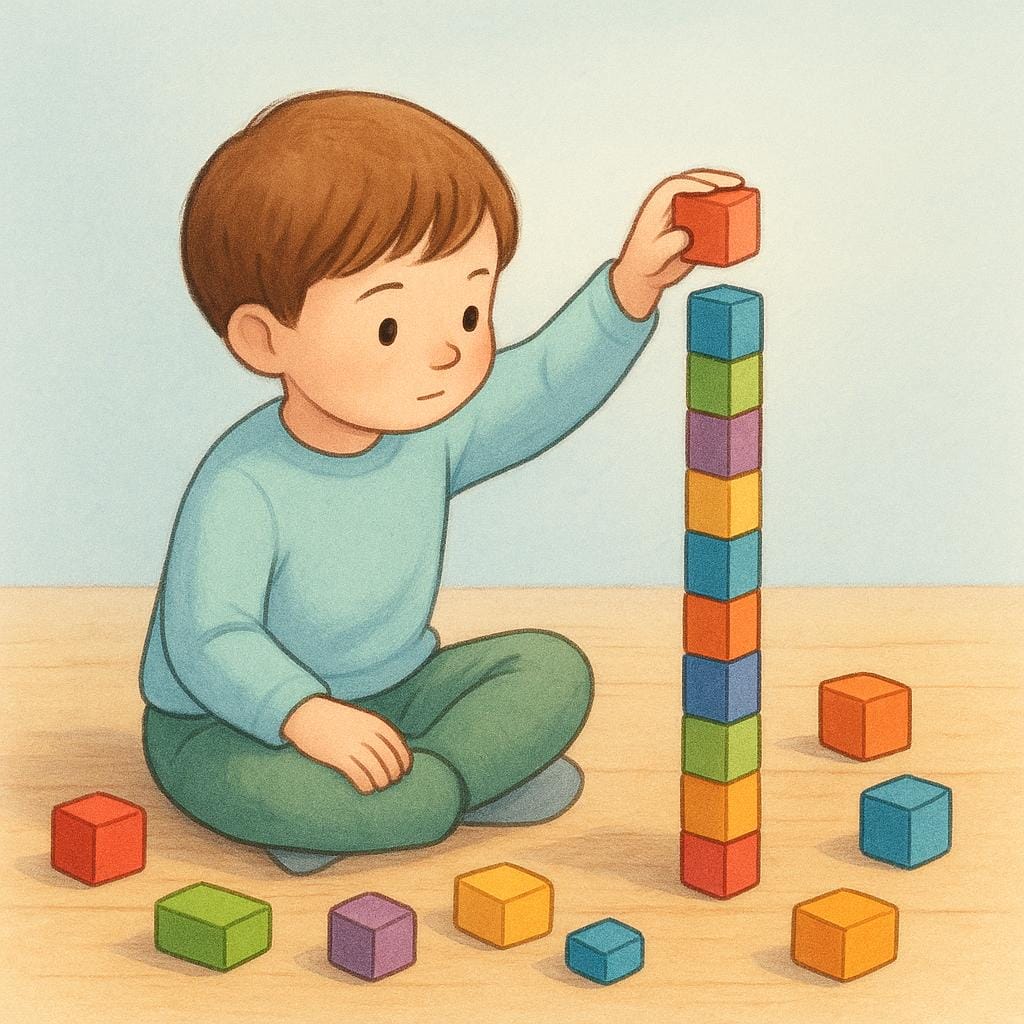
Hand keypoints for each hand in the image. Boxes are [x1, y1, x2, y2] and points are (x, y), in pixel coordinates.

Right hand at [280, 695, 412, 794]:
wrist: (307, 714)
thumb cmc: (336, 719)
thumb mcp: (360, 718)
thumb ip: (376, 732)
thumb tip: (392, 754)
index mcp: (374, 722)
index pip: (398, 746)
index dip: (404, 761)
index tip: (405, 771)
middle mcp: (367, 734)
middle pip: (389, 760)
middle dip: (394, 773)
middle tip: (392, 781)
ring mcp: (353, 746)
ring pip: (377, 771)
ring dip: (381, 782)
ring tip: (379, 786)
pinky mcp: (339, 758)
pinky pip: (360, 777)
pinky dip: (366, 786)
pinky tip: (366, 788)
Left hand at [610, 168, 744, 319]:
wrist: (644, 275)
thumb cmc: (644, 262)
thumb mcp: (653, 255)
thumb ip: (668, 244)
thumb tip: (686, 235)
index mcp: (658, 203)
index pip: (677, 186)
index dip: (695, 183)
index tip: (712, 188)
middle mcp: (673, 202)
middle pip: (696, 182)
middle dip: (717, 179)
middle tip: (737, 183)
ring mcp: (686, 211)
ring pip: (707, 194)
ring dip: (726, 189)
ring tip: (744, 190)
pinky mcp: (695, 223)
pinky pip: (712, 212)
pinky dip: (726, 209)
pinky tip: (741, 209)